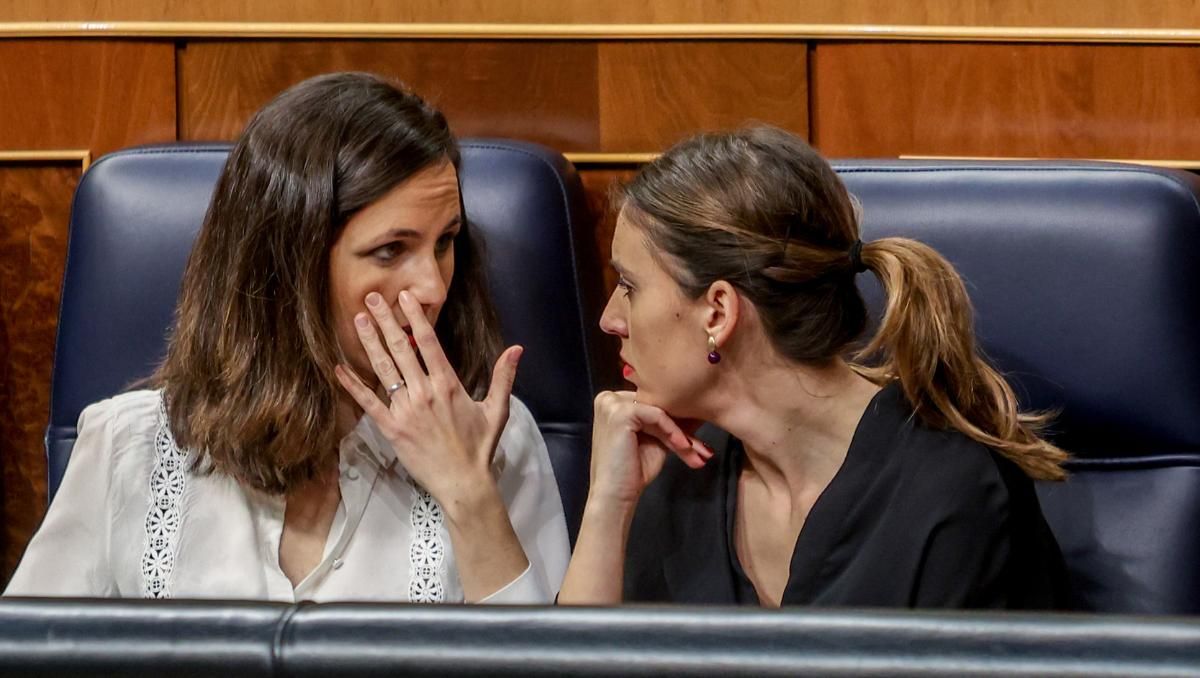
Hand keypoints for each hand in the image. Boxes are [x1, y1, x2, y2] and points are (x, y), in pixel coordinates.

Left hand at [334, 290, 520, 512]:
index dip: (416, 318)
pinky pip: (368, 402)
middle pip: (402, 349)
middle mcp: (424, 392)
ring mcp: (405, 410)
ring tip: (359, 319)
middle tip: (373, 298)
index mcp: (448, 385)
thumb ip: (504, 376)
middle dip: (386, 321)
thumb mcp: (497, 409)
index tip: (405, 297)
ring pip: (385, 369)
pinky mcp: (391, 428)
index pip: (429, 343)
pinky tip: (339, 368)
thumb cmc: (479, 447)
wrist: (462, 483)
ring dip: (370, 342)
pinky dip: (353, 384)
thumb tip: (518, 348)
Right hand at [588, 391, 712, 510]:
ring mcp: (612, 403)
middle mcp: (609, 398)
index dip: (677, 422)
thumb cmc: (632, 471)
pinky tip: (683, 446)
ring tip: (697, 452)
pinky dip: (673, 431)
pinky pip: (657, 416)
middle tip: (704, 449)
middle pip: (656, 408)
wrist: (615, 495)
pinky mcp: (619, 412)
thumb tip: (699, 413)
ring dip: (681, 433)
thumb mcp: (657, 441)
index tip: (698, 439)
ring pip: (659, 412)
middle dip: (683, 429)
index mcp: (613, 402)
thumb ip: (671, 425)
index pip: (652, 406)